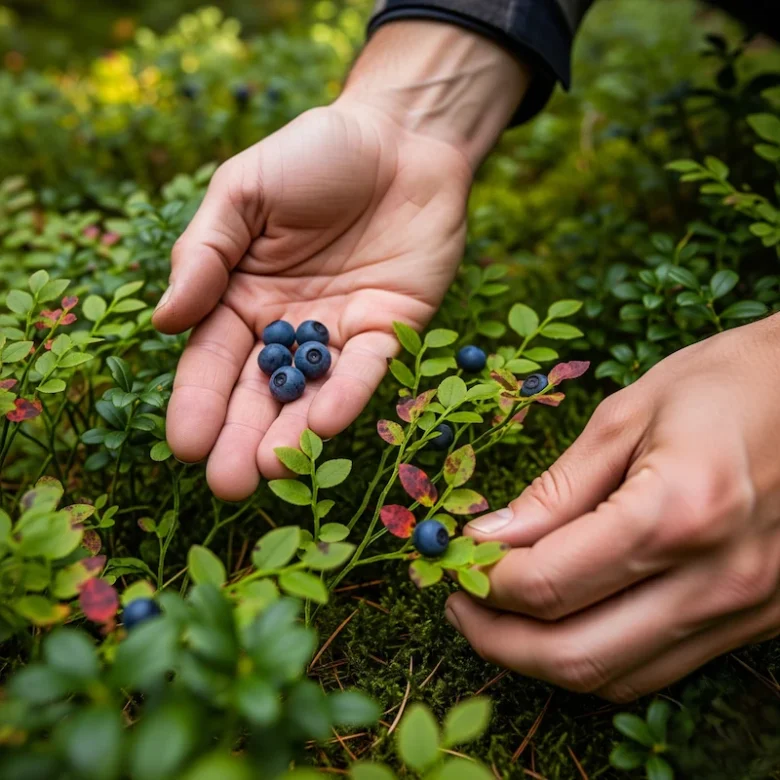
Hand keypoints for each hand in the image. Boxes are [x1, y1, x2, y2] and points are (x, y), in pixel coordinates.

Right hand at [153, 21, 527, 500]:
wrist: (401, 137)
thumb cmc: (314, 154)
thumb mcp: (243, 191)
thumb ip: (205, 253)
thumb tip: (165, 321)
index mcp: (241, 296)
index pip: (212, 359)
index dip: (198, 401)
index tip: (185, 444)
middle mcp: (288, 325)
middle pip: (258, 390)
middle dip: (241, 437)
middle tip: (226, 485)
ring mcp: (339, 332)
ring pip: (311, 392)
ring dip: (291, 433)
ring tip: (269, 471)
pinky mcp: (391, 329)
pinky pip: (366, 369)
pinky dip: (347, 394)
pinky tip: (327, 423)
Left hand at [447, 317, 779, 700]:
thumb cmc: (726, 383)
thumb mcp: (627, 416)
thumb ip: (556, 489)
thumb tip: (486, 538)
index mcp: (676, 512)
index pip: (548, 583)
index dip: (484, 581)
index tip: (455, 560)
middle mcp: (715, 578)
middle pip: (575, 654)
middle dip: (497, 640)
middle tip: (458, 606)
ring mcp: (743, 609)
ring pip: (615, 677)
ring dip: (541, 659)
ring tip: (500, 618)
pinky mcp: (756, 620)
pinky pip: (657, 669)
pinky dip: (597, 657)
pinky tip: (567, 621)